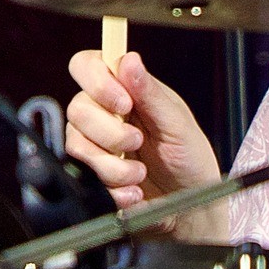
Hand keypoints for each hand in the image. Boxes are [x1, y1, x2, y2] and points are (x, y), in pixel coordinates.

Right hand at [66, 49, 227, 237]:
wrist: (192, 208)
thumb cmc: (190, 161)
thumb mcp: (179, 125)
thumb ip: (151, 94)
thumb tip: (130, 60)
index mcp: (126, 92)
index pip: (87, 66)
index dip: (97, 80)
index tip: (123, 102)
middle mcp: (105, 115)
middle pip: (77, 108)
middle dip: (111, 132)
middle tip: (138, 142)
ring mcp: (96, 145)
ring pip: (77, 144)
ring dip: (113, 165)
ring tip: (141, 173)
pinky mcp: (93, 174)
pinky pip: (85, 175)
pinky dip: (114, 187)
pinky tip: (135, 190)